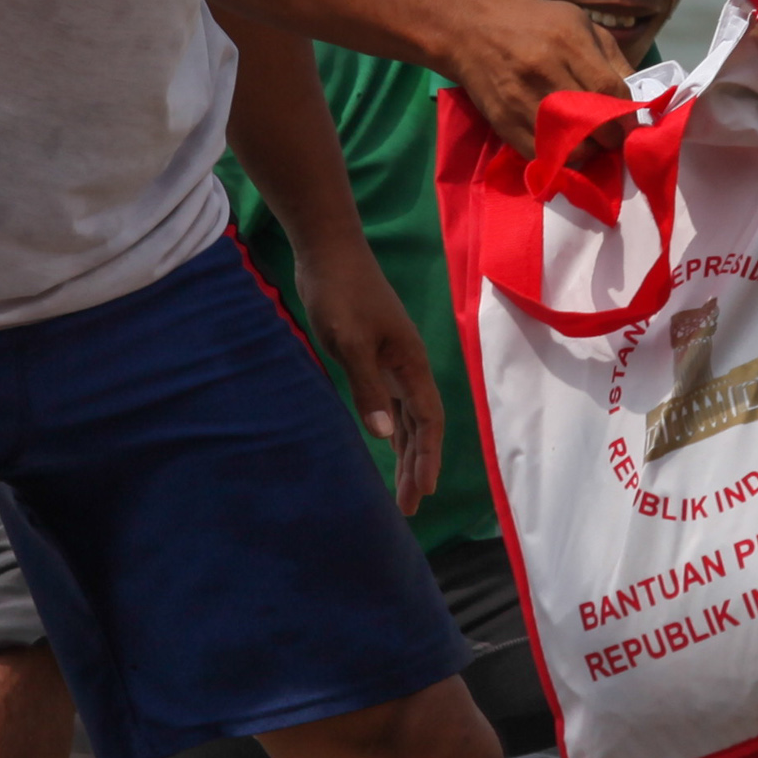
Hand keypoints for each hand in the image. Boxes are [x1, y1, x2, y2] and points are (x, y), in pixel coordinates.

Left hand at [296, 231, 445, 512]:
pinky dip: (391, 427)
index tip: (423, 491)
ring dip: (405, 451)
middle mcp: (407, 366)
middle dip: (417, 465)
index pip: (428, 420)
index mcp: (410, 363)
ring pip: (406, 416)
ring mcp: (391, 361)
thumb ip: (366, 387)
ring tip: (402, 489)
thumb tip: (382, 435)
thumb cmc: (340, 292)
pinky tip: (386, 443)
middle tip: (410, 506)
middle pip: (421, 425)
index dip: (428, 456)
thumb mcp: (349, 342)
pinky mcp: (373, 355)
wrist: (329, 251)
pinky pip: (389, 401)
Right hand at [446, 0, 632, 154]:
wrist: (469, 29)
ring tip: (591, 140)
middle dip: (612, 137)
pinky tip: (565, 145)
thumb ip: (611, 56)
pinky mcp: (504, 122)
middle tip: (615, 136)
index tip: (632, 123)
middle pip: (593, 122)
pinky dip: (560, 157)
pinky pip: (542, 154)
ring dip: (589, 150)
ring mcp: (521, 99)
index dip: (627, 114)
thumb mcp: (578, 22)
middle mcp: (544, 70)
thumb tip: (637, 97)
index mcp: (567, 41)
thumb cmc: (532, 21)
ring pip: (570, 145)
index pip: (609, 89)